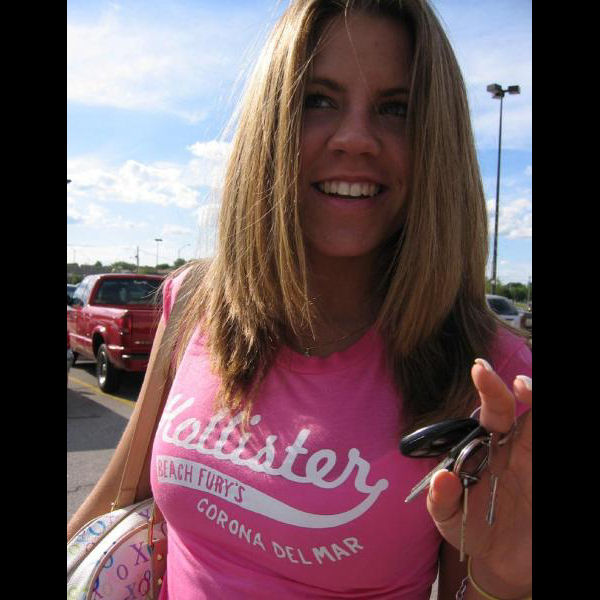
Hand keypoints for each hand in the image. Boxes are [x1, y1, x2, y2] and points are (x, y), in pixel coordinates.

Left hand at [427, 360, 531, 591]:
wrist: (501, 563)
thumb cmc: (470, 528)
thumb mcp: (449, 519)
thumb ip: (441, 500)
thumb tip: (442, 478)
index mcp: (486, 446)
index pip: (490, 409)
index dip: (488, 388)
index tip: (481, 369)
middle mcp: (515, 447)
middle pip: (525, 409)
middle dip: (528, 390)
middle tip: (521, 384)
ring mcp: (535, 461)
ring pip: (543, 425)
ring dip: (543, 408)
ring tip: (531, 394)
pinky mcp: (547, 475)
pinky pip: (549, 448)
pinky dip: (547, 442)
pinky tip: (539, 438)